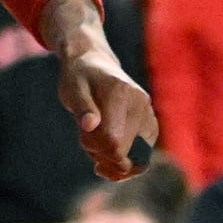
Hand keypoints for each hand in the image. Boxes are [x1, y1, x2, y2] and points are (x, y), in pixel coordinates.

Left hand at [56, 33, 160, 182]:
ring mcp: (148, 112)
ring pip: (138, 157)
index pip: (114, 141)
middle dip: (102, 154)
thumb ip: (82, 108)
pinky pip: (144, 153)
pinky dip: (127, 159)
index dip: (96, 150)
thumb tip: (90, 125)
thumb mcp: (72, 89)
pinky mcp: (150, 122)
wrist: (94, 62)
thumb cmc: (79, 77)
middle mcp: (140, 102)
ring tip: (98, 144)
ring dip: (115, 160)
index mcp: (120, 92)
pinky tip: (109, 152)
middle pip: (125, 152)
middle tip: (87, 138)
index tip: (84, 139)